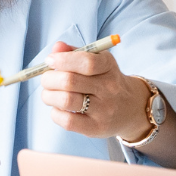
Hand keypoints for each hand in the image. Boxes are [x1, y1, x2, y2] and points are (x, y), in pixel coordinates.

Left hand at [39, 41, 154, 140]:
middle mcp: (109, 88)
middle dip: (49, 79)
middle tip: (46, 79)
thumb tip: (56, 48)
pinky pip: (67, 121)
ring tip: (49, 94)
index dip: (62, 60)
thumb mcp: (96, 61)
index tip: (50, 60)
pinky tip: (58, 108)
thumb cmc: (104, 80)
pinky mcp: (96, 128)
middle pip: (70, 81)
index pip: (86, 61)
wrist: (130, 108)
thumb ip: (75, 53)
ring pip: (66, 101)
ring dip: (48, 96)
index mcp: (108, 66)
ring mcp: (104, 110)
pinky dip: (55, 113)